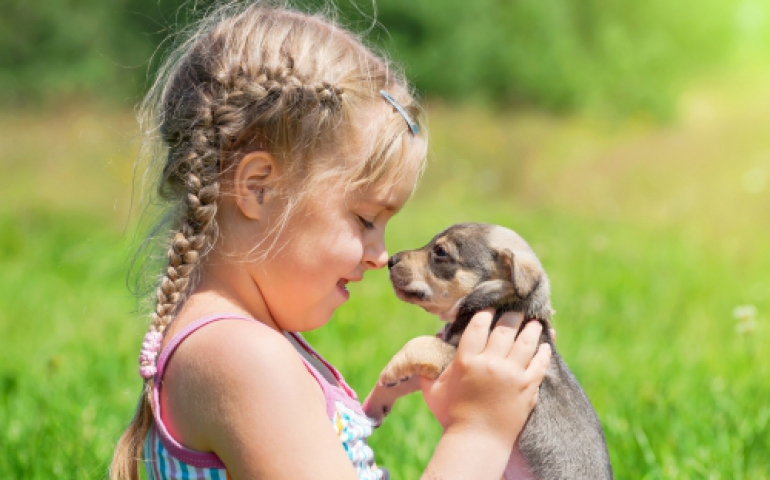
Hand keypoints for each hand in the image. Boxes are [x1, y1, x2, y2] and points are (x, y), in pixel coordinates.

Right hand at [420, 310, 550, 444]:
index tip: (490, 307)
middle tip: (515, 310)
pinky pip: (540, 362)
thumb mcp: (433, 389)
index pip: (479, 325)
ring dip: (531, 328)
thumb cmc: (451, 416)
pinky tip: (544, 344)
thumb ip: (429, 365)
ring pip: (526, 341)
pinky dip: (544, 351)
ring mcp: (512, 374)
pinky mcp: (528, 387)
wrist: (477, 441)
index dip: (485, 312)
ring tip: (533, 322)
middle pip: (505, 328)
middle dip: (511, 315)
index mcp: (467, 360)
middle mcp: (491, 363)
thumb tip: (436, 340)